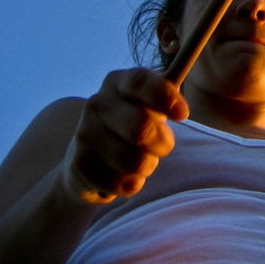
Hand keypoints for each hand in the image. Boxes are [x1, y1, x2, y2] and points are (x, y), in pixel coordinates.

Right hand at [59, 68, 187, 204]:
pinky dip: (132, 183)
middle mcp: (97, 104)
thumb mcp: (148, 104)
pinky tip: (123, 174)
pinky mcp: (80, 165)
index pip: (140, 81)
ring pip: (135, 161)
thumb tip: (184, 91)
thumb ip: (168, 95)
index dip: (164, 97)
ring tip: (142, 160)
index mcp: (117, 82)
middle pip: (141, 127)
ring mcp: (85, 134)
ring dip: (148, 166)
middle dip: (162, 143)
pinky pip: (123, 183)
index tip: (183, 115)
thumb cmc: (131, 123)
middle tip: (164, 146)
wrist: (86, 157)